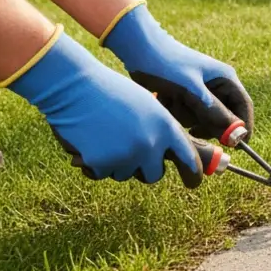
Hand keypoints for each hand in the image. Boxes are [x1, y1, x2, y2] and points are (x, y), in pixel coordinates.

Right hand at [4, 27, 202, 186]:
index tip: (193, 182)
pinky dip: (96, 163)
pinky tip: (90, 142)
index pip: (189, 158)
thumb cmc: (112, 93)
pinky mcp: (102, 164)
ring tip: (106, 137)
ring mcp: (127, 156)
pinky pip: (102, 174)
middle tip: (132, 155)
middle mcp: (150, 144)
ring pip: (126, 174)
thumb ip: (160, 130)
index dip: (193, 173)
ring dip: (117, 163)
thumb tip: (166, 153)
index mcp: (166, 127)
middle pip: (155, 175)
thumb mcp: (147, 107)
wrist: (76, 88)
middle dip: (144, 169)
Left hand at [101, 2, 254, 144]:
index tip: (235, 147)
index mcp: (225, 78)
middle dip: (207, 123)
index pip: (244, 107)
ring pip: (205, 119)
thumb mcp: (190, 89)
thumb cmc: (166, 64)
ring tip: (173, 103)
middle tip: (191, 126)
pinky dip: (179, 114)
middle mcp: (218, 85)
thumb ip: (214, 112)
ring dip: (189, 118)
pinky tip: (167, 103)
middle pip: (224, 116)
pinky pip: (190, 115)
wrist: (138, 49)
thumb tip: (238, 135)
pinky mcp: (187, 97)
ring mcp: (202, 91)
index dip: (242, 127)